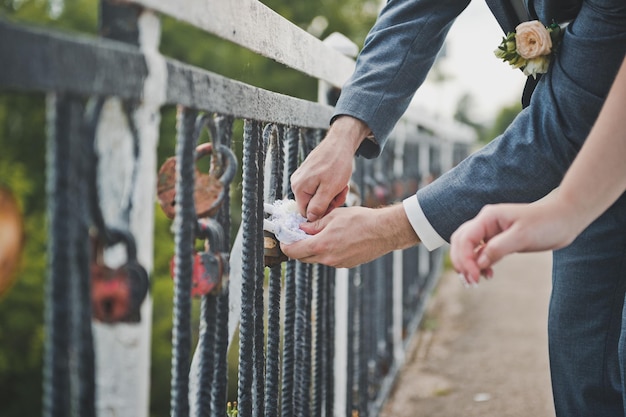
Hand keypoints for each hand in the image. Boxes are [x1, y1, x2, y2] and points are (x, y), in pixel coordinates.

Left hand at [280, 204, 418, 267]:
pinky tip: (334, 239)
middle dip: (298, 246)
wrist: (384, 231)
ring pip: (317, 258)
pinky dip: (326, 251)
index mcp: (321, 245)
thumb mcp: (334, 216)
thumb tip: (301, 228)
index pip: (293, 251)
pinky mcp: (346, 264)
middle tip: (299, 234)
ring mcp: (337, 264)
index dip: (285, 244)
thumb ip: (314, 224)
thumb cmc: (361, 220)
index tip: (284, 238)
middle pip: (303, 257)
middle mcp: (327, 259)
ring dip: (313, 248)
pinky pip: (329, 259)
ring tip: (319, 234)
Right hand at [290, 116, 369, 220]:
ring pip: (316, 197)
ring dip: (331, 195)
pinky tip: (337, 180)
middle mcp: (297, 183)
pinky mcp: (309, 174)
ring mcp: (302, 178)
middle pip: (311, 205)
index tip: (334, 202)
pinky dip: (329, 187)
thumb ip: (318, 206)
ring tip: (341, 185)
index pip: (306, 213)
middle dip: (328, 202)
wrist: (340, 142)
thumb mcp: (330, 189)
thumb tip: (310, 219)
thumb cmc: (336, 164)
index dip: (322, 212)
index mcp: (299, 188)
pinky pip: (318, 188)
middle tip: (341, 192)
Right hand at [449, 198, 579, 283]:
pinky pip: (481, 253)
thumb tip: (479, 263)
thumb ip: (498, 248)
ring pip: (468, 248)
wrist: (564, 219)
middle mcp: (486, 223)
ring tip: (475, 281)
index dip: (465, 259)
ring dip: (468, 264)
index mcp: (488, 217)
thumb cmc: (546, 223)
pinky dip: (480, 265)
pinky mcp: (499, 240)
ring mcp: (491, 232)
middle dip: (461, 262)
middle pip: (460, 242)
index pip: (465, 238)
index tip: (474, 277)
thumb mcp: (522, 236)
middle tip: (470, 281)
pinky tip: (488, 274)